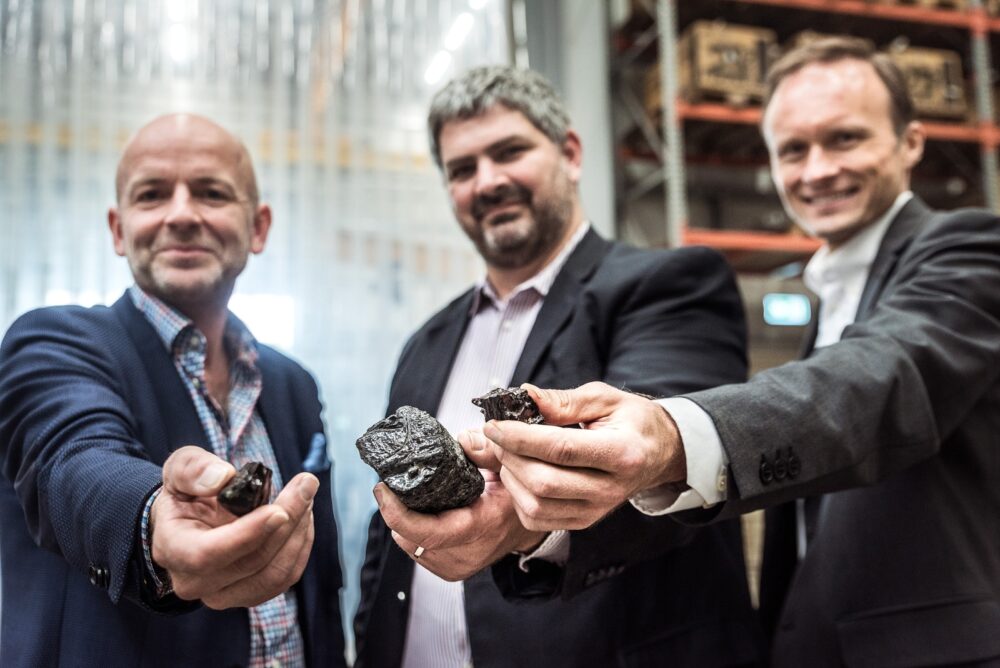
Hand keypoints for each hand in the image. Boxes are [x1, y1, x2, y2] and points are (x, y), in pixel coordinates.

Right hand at [150, 446, 317, 608]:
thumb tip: (222, 478)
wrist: (187, 522)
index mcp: (174, 550)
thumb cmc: (185, 494)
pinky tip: (302, 518)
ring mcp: (224, 594)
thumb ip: (194, 469)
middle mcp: (196, 582)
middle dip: (287, 521)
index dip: (248, 534)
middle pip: (252, 562)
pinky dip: (300, 546)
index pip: (208, 554)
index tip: (280, 510)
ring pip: (275, 574)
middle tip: (305, 485)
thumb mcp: (179, 470)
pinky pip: (285, 577)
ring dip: (299, 533)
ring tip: (305, 497)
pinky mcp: (250, 593)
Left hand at [374, 430, 544, 581]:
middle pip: (411, 538)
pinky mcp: (450, 571)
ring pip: (409, 545)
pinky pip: (417, 552)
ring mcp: (458, 566)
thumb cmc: (515, 495)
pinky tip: (425, 516)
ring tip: (413, 500)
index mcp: (482, 525)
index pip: (430, 532)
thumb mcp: (508, 467)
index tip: (382, 489)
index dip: (398, 513)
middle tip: (394, 486)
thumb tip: (461, 439)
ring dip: (404, 523)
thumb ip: (487, 451)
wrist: (526, 530)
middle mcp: (467, 553)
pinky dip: (413, 533)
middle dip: (397, 511)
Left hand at [482, 382, 684, 531]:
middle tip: (497, 435)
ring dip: (511, 476)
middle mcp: (610, 489)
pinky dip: (517, 497)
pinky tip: (519, 473)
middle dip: (510, 456)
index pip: (561, 449)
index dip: (521, 437)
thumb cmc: (631, 422)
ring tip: (509, 452)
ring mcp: (596, 510)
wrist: (658, 453)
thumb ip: (563, 400)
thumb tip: (525, 396)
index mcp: (623, 453)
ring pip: (536, 505)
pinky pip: (537, 519)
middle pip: (544, 482)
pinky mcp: (583, 521)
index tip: (493, 425)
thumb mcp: (605, 398)